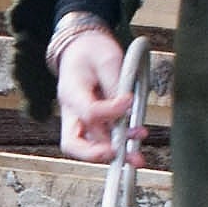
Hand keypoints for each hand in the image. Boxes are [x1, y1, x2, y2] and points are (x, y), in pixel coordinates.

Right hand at [55, 24, 138, 163]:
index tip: (129, 99)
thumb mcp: (107, 60)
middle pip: (74, 143)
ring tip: (136, 158)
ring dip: (112, 155)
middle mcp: (71, 111)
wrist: (81, 48)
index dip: (111, 110)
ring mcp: (79, 120)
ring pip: (87, 148)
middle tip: (118, 153)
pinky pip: (101, 141)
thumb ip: (115, 85)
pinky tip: (136, 147)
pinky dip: (118, 147)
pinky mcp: (91, 124)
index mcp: (71, 92)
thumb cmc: (92, 52)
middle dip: (98, 153)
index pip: (88, 111)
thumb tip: (126, 108)